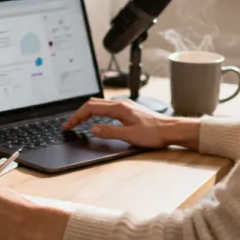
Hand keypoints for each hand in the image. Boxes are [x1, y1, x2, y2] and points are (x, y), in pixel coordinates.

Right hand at [62, 99, 185, 148]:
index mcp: (119, 108)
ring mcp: (125, 106)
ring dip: (87, 112)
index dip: (77, 117)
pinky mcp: (128, 110)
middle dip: (79, 113)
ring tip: (79, 122)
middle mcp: (121, 103)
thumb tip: (93, 129)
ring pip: (100, 105)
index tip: (68, 125)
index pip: (91, 108)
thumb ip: (110, 131)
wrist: (171, 130)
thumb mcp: (130, 135)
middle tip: (70, 124)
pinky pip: (107, 108)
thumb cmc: (154, 132)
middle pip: (93, 104)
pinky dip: (96, 112)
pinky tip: (97, 120)